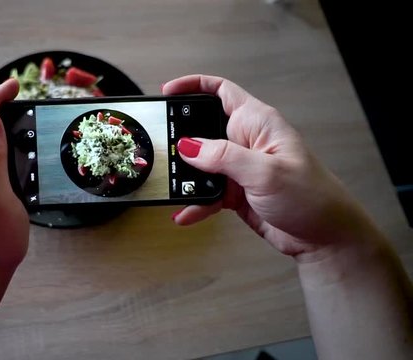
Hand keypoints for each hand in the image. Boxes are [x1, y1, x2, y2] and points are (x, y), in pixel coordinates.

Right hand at [164, 75, 374, 262]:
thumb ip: (223, 156)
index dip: (193, 85)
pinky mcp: (236, 191)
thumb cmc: (311, 197)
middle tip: (162, 146)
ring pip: (201, 163)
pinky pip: (207, 191)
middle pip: (203, 127)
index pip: (221, 91)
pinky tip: (186, 212)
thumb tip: (188, 145)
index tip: (167, 92)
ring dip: (186, 175)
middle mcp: (246, 140)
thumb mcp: (264, 172)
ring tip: (173, 185)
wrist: (325, 237)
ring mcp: (240, 167)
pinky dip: (196, 202)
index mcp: (257, 122)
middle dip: (181, 136)